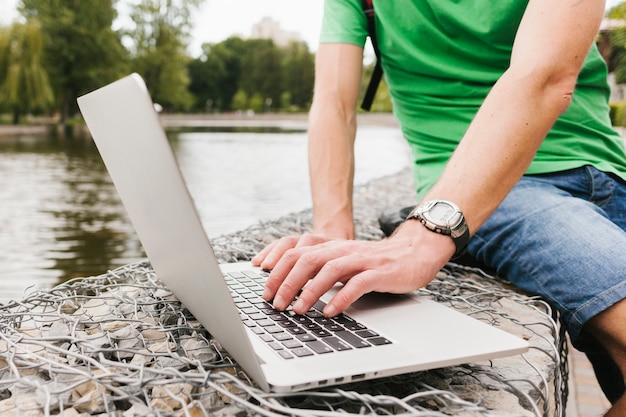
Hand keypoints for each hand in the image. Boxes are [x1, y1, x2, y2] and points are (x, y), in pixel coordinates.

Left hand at [261, 221, 454, 316]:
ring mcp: (361, 260)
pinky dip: (341, 298)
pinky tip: (330, 311)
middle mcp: (342, 249)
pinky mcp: (379, 271)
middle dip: (286, 282)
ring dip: (310, 291)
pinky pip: (357, 284)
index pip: (295, 252)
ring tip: (298, 310)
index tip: (263, 290)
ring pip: (329, 270)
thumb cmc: (374, 262)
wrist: (413, 252)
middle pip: (307, 260)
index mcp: (330, 246)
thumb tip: (289, 288)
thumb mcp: (343, 262)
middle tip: (275, 304)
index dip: (276, 269)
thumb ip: (319, 269)